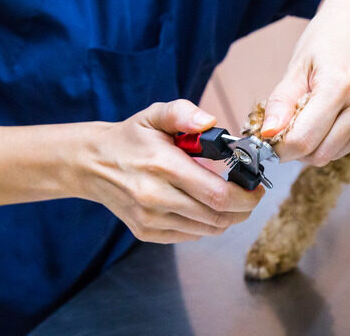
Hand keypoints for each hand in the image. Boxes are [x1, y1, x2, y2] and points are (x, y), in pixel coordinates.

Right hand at [76, 100, 263, 242]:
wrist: (92, 164)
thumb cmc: (132, 138)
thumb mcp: (155, 115)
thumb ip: (184, 114)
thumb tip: (209, 122)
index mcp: (162, 166)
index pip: (218, 195)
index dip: (246, 196)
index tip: (257, 187)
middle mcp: (155, 197)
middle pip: (218, 217)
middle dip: (244, 208)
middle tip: (251, 195)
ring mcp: (150, 219)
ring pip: (207, 229)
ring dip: (227, 217)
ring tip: (230, 199)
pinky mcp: (147, 232)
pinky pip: (191, 235)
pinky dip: (206, 224)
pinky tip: (203, 206)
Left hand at [260, 0, 349, 166]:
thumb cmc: (327, 39)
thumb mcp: (296, 66)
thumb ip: (280, 103)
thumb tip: (268, 135)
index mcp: (340, 84)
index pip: (304, 140)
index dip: (282, 148)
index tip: (272, 144)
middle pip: (323, 153)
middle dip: (301, 148)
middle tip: (293, 128)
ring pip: (340, 153)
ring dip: (322, 142)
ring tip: (320, 113)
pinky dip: (342, 136)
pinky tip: (341, 111)